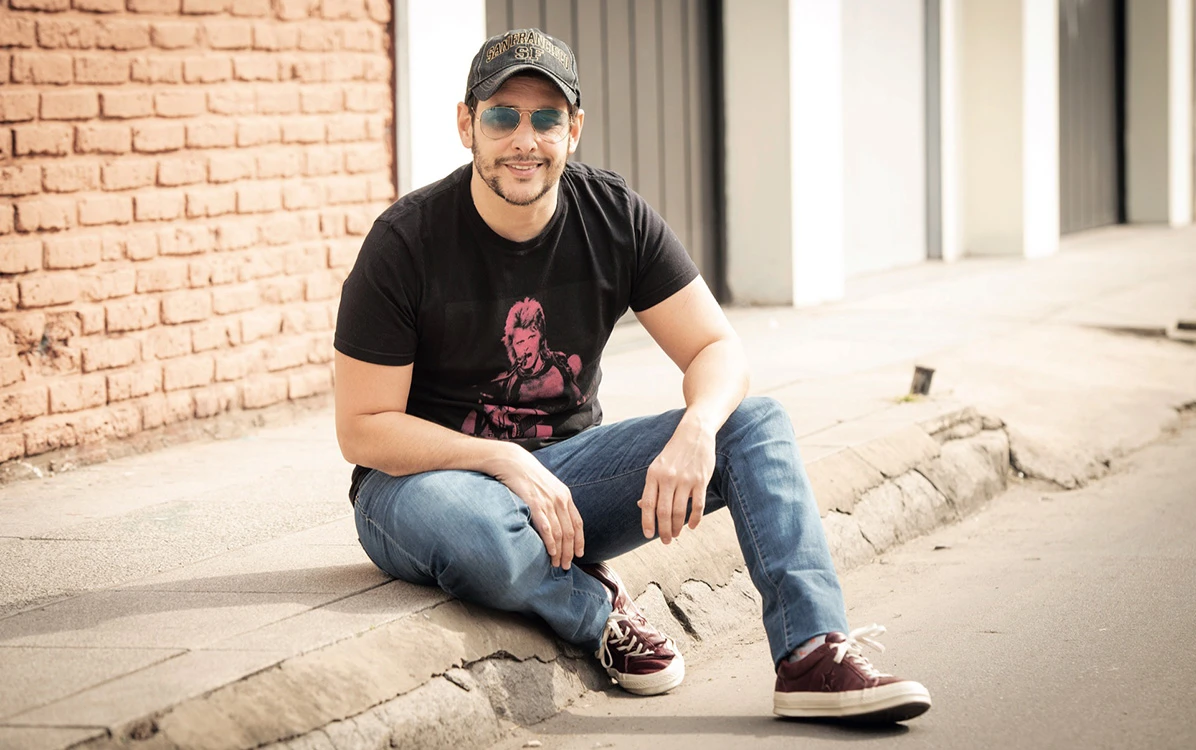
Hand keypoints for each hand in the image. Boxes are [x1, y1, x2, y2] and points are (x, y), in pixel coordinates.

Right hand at [489, 444, 584, 569]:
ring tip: (557, 564)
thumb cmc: (526, 475)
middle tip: (566, 566)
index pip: (577, 523)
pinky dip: (550, 542)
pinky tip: (550, 552)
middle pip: (570, 532)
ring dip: (560, 552)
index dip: (579, 541)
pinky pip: (547, 527)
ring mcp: (548, 502)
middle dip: (570, 552)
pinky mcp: (535, 503)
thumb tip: (555, 520)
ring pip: (560, 533)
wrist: (512, 461)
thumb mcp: (546, 487)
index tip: (579, 554)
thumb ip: (553, 502)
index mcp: (565, 495)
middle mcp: (560, 499)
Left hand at [639, 417, 715, 543]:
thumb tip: (641, 506)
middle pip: (664, 512)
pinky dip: (695, 519)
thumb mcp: (657, 466)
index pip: (647, 504)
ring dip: (678, 527)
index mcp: (654, 474)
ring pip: (680, 511)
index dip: (647, 522)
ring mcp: (686, 479)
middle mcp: (668, 478)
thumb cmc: (674, 452)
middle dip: (664, 530)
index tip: (648, 535)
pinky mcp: (701, 480)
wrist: (694, 434)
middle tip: (665, 540)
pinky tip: (692, 526)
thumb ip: (651, 486)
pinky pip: (698, 505)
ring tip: (676, 535)